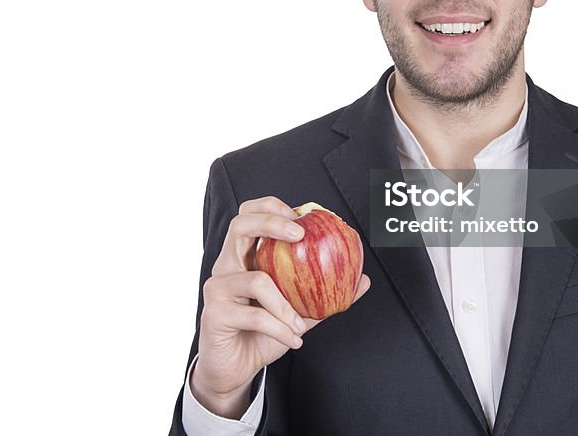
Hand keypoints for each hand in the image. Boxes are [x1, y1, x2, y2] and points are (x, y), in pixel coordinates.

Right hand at [190, 196, 370, 417]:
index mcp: (243, 257)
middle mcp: (226, 265)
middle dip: (272, 224)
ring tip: (302, 323)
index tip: (300, 217)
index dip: (271, 207)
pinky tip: (294, 339)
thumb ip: (324, 294)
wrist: (234, 369)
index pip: (249, 214)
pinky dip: (280, 328)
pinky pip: (254, 316)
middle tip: (301, 236)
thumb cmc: (262, 334)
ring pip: (255, 280)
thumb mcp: (297, 311)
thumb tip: (363, 280)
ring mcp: (218, 288)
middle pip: (240, 226)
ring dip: (286, 304)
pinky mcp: (214, 313)